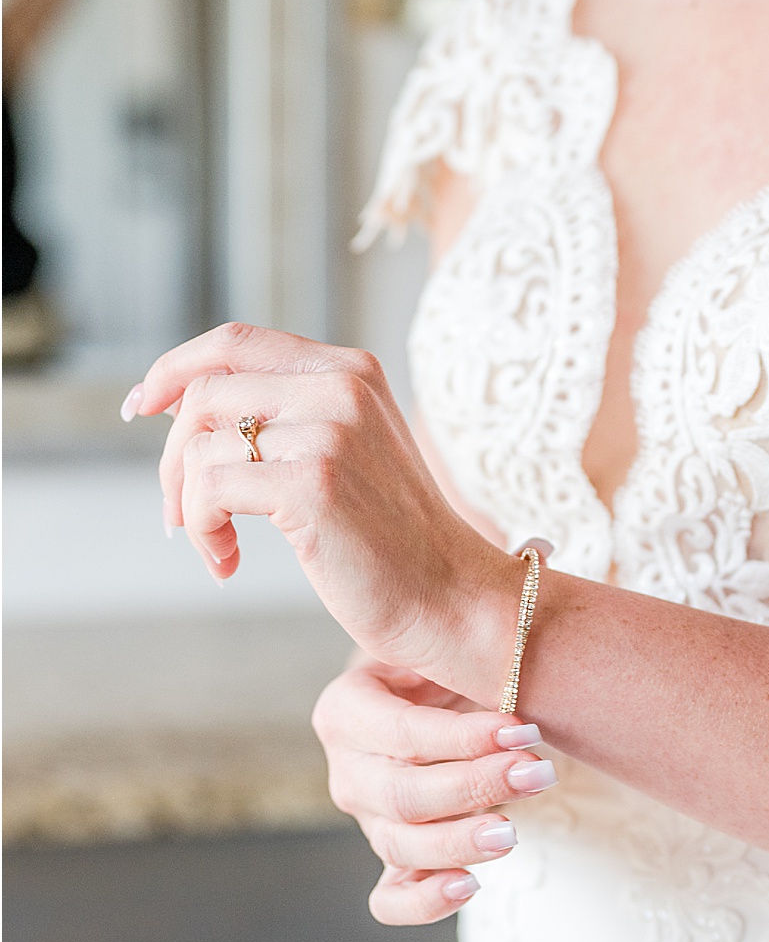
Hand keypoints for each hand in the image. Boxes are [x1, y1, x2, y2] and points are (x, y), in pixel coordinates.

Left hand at [127, 322, 515, 697]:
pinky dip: (202, 530)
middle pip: (205, 394)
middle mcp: (342, 387)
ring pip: (200, 445)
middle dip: (172, 459)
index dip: (174, 369)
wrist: (454, 598)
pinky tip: (227, 561)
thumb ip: (290, 416)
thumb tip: (180, 406)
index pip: (235, 343)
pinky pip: (210, 490)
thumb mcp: (350, 454)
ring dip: (188, 506)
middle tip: (179, 515)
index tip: (142, 409)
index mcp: (352, 371)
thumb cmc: (395, 541)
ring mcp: (331, 431)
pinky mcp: (314, 482)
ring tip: (217, 546)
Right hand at [314, 659, 559, 924]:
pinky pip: (392, 899)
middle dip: (476, 788)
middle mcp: (349, 771)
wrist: (434, 698)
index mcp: (347, 711)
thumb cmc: (444, 667)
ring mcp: (369, 821)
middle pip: (403, 796)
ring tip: (513, 831)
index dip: (463, 737)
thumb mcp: (440, 646)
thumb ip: (453, 648)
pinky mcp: (394, 859)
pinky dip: (423, 903)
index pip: (402, 733)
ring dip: (461, 843)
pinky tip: (469, 886)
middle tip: (538, 774)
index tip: (524, 730)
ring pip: (400, 847)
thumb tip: (505, 660)